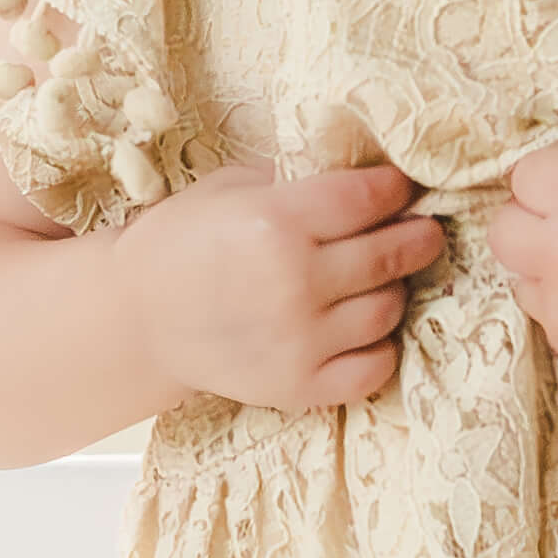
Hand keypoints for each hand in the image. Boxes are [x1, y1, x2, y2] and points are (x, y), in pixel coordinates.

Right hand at [119, 159, 442, 412]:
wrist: (136, 319)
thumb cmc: (183, 243)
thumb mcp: (230, 189)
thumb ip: (295, 182)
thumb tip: (363, 170)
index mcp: (276, 221)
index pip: (370, 198)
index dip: (395, 189)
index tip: (400, 189)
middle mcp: (294, 281)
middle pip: (392, 253)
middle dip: (417, 236)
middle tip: (421, 230)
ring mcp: (299, 340)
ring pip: (389, 308)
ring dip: (395, 290)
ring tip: (383, 278)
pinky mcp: (299, 386)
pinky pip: (374, 367)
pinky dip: (380, 347)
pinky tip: (365, 330)